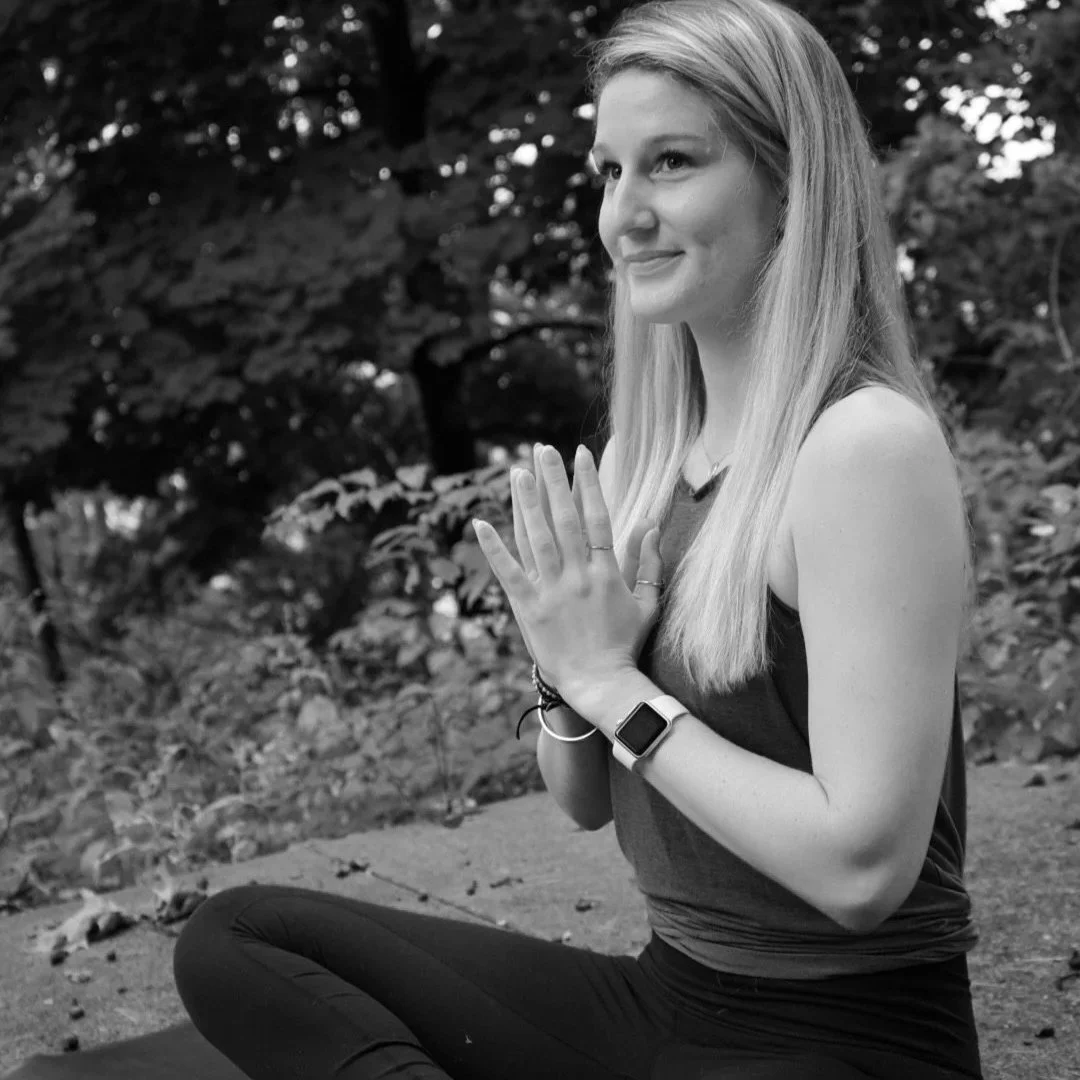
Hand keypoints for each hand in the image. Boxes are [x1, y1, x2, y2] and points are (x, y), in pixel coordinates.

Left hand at [517, 442, 659, 686]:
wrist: (600, 684)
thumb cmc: (625, 645)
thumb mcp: (647, 603)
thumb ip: (649, 563)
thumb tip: (651, 524)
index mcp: (606, 573)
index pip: (596, 516)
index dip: (588, 482)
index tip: (579, 453)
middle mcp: (577, 576)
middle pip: (563, 519)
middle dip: (552, 480)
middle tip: (542, 449)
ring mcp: (551, 592)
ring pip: (536, 539)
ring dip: (525, 503)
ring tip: (517, 472)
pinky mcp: (527, 609)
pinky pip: (508, 573)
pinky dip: (493, 549)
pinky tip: (480, 524)